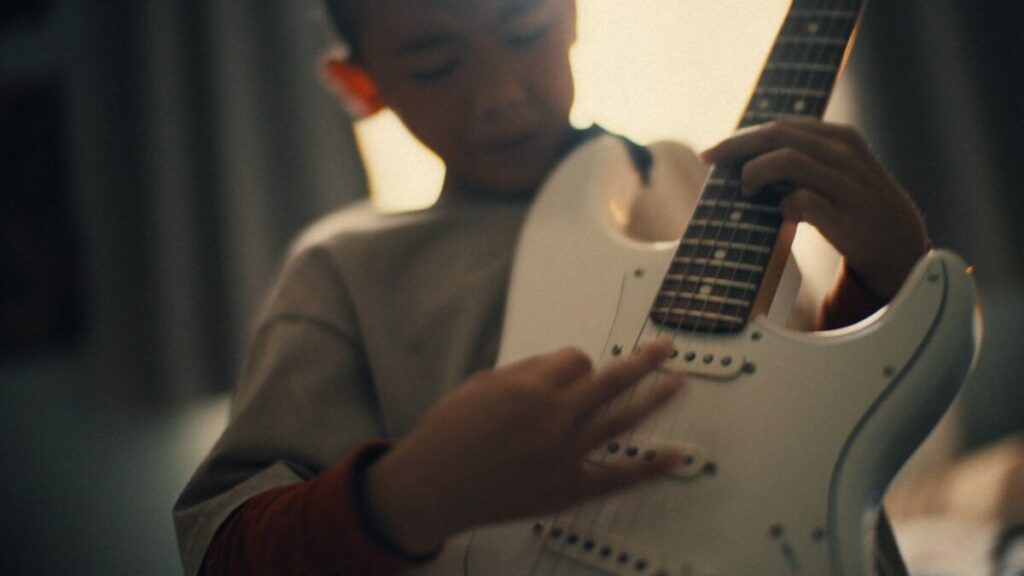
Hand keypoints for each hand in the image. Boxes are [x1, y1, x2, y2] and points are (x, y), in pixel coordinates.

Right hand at [363, 339, 685, 554]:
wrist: (432, 486)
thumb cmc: (449, 432)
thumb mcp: (482, 384)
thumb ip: (528, 372)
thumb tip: (566, 367)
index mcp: (530, 386)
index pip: (576, 359)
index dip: (575, 362)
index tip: (570, 371)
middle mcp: (554, 417)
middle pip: (612, 379)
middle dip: (643, 360)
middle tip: (667, 347)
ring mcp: (565, 455)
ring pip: (623, 418)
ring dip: (656, 396)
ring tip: (679, 382)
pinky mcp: (567, 489)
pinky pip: (617, 476)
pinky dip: (649, 467)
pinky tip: (676, 455)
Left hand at [700, 118, 929, 299]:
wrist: (899, 243)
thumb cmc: (854, 204)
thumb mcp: (836, 168)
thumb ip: (802, 155)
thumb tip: (743, 157)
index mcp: (838, 137)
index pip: (779, 126)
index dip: (740, 138)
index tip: (711, 154)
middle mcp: (843, 153)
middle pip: (778, 136)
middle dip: (736, 148)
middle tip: (711, 164)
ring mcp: (846, 183)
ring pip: (787, 161)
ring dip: (755, 173)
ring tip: (746, 191)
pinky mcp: (845, 217)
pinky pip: (802, 201)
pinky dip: (782, 206)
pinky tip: (779, 214)